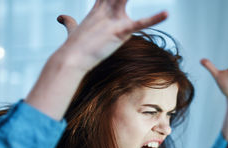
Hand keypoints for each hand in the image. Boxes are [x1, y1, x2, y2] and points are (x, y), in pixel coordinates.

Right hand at [25, 0, 166, 119]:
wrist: (71, 58)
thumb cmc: (73, 46)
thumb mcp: (72, 29)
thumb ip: (69, 22)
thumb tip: (61, 18)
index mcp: (98, 8)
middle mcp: (106, 10)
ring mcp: (113, 19)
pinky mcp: (119, 31)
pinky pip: (140, 23)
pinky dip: (154, 19)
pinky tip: (166, 13)